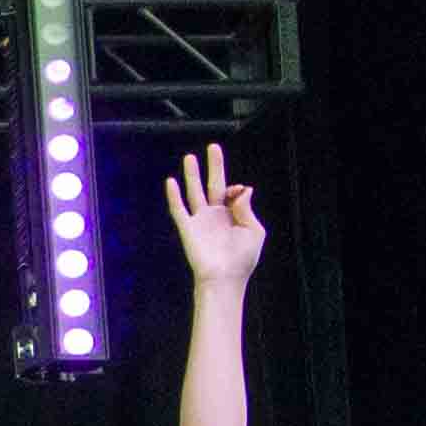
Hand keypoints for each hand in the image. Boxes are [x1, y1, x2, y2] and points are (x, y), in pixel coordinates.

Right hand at [163, 143, 260, 285]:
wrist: (224, 278)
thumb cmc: (242, 259)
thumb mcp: (254, 231)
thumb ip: (247, 208)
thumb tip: (244, 188)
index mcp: (233, 215)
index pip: (233, 192)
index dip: (236, 188)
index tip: (237, 193)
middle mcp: (215, 215)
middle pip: (213, 184)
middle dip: (214, 166)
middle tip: (213, 147)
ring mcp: (200, 220)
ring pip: (194, 192)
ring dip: (192, 174)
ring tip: (190, 157)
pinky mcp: (188, 228)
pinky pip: (179, 209)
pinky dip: (174, 196)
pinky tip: (171, 182)